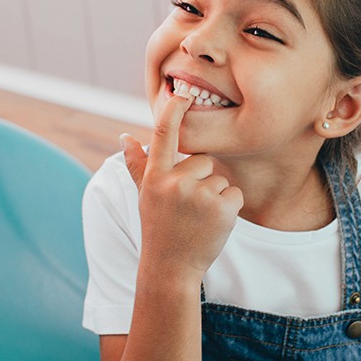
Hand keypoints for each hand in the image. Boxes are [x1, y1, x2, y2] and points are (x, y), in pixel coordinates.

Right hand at [121, 95, 243, 281]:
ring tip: (198, 218)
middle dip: (201, 179)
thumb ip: (137, 165)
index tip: (182, 93)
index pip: (163, 134)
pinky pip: (235, 193)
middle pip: (203, 160)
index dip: (174, 110)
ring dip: (215, 196)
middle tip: (188, 206)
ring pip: (220, 178)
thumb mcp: (144, 195)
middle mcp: (175, 183)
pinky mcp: (222, 208)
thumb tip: (125, 136)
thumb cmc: (158, 227)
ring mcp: (199, 196)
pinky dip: (229, 208)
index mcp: (155, 176)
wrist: (171, 268)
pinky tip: (213, 224)